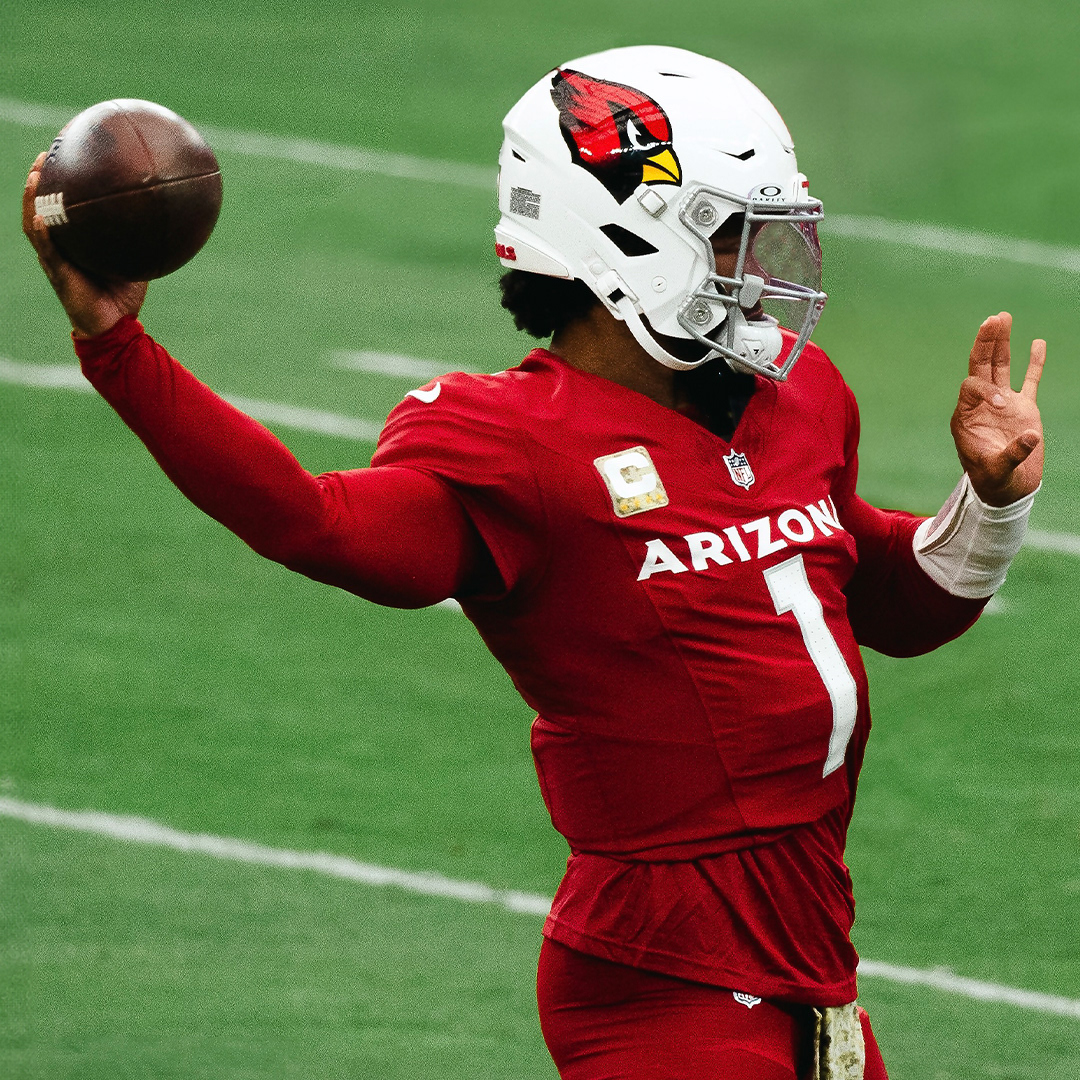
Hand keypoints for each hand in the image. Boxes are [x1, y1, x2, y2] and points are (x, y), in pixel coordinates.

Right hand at [23, 151, 147, 337]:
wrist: (116, 327)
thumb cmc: (124, 295)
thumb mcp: (136, 261)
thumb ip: (143, 241)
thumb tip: (165, 218)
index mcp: (75, 242)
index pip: (62, 207)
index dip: (60, 183)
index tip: (64, 155)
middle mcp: (60, 247)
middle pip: (41, 208)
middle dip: (39, 181)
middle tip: (45, 156)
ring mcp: (55, 260)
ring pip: (35, 224)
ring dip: (32, 200)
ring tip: (34, 178)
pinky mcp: (58, 275)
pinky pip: (47, 251)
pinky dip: (42, 234)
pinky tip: (41, 219)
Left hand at [951, 312, 1044, 505]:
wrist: (1007, 490)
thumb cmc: (994, 482)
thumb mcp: (997, 471)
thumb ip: (1011, 455)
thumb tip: (1031, 437)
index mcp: (966, 417)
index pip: (972, 387)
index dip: (986, 389)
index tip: (1004, 404)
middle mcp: (981, 406)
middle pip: (980, 367)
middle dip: (986, 344)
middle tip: (992, 319)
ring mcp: (1003, 405)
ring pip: (1000, 367)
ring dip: (1001, 344)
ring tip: (1002, 317)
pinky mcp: (1023, 409)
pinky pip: (1028, 381)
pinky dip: (1033, 363)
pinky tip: (1037, 342)